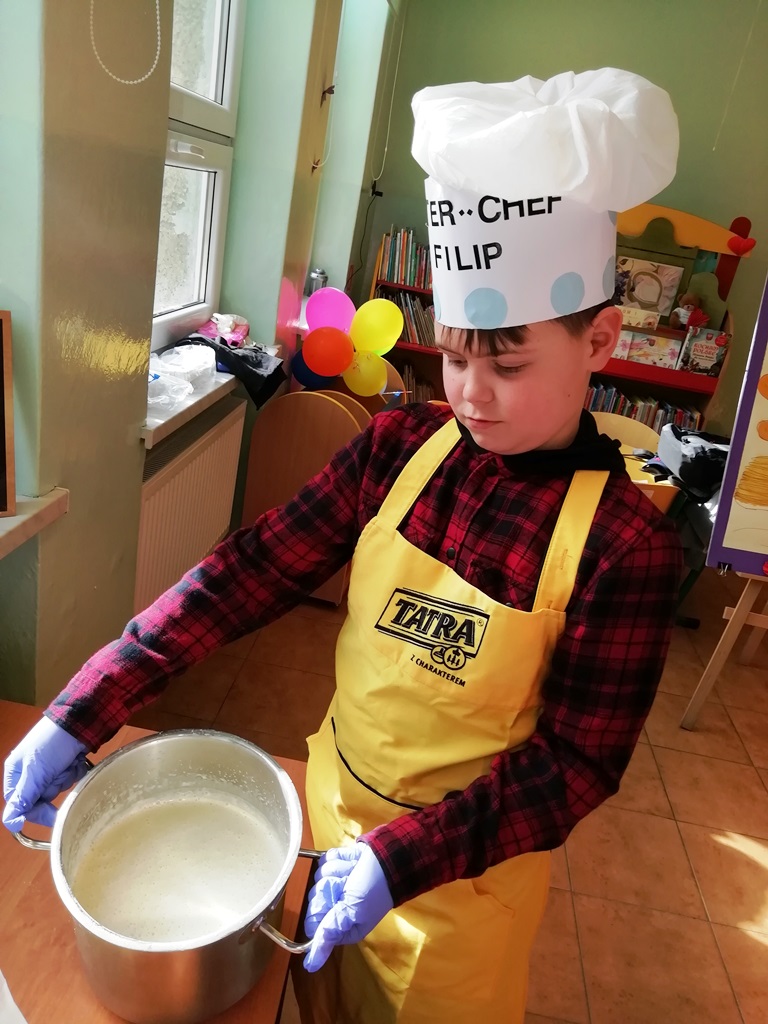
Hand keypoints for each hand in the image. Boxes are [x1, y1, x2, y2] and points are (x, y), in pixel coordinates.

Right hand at [3, 717, 88, 831]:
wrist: (80, 721)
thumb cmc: (52, 745)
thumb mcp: (36, 772)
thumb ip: (24, 798)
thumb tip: (10, 822)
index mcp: (16, 773)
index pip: (21, 804)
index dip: (37, 810)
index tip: (53, 815)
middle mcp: (31, 772)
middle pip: (42, 797)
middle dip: (54, 786)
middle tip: (58, 772)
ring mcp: (49, 767)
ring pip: (58, 787)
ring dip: (66, 777)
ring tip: (68, 762)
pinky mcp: (66, 763)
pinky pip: (71, 778)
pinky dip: (76, 771)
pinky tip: (76, 760)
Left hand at [303, 842, 392, 972]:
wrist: (389, 857)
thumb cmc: (373, 889)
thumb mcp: (352, 912)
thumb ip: (329, 933)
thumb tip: (310, 966)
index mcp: (340, 926)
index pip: (312, 922)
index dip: (323, 909)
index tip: (338, 900)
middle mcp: (335, 907)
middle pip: (314, 897)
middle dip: (332, 886)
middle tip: (350, 884)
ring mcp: (334, 884)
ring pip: (318, 876)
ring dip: (338, 871)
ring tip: (355, 872)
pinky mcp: (336, 865)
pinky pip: (324, 860)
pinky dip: (340, 858)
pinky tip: (353, 862)